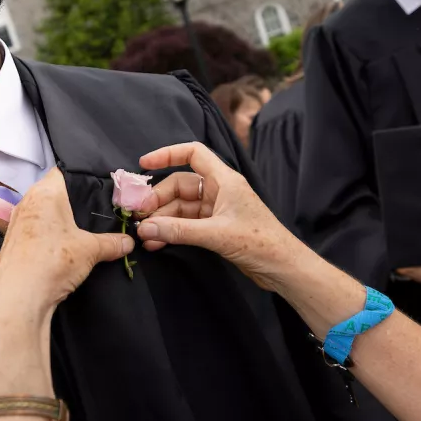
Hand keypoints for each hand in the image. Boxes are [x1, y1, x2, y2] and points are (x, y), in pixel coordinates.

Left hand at [0, 169, 134, 332]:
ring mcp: (17, 222)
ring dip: (60, 221)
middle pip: (54, 192)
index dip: (82, 177)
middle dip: (74, 202)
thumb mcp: (91, 250)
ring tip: (81, 232)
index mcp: (45, 192)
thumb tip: (129, 242)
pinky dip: (49, 235)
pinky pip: (36, 230)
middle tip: (96, 212)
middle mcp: (27, 201)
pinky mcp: (13, 242)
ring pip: (44, 213)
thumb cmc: (54, 261)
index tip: (99, 189)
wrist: (19, 297)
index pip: (64, 171)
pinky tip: (62, 249)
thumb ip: (112, 242)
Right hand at [133, 141, 302, 291]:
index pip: (193, 153)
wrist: (283, 267)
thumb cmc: (259, 242)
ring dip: (162, 219)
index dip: (167, 154)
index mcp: (224, 180)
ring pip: (181, 207)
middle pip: (180, 184)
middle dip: (158, 199)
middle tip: (137, 215)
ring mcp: (217, 209)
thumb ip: (179, 231)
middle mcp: (219, 190)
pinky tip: (156, 242)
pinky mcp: (215, 228)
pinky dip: (171, 231)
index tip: (143, 165)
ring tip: (144, 235)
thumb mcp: (216, 235)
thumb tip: (145, 228)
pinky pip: (186, 223)